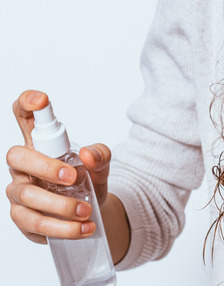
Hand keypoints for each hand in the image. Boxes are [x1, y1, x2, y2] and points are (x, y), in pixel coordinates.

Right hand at [6, 90, 111, 242]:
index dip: (27, 104)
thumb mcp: (101, 165)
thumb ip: (100, 154)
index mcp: (40, 145)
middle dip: (45, 167)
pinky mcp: (23, 218)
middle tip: (73, 178)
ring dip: (60, 205)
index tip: (42, 101)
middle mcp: (24, 166)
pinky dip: (63, 228)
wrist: (91, 213)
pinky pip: (35, 223)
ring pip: (27, 196)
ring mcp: (20, 192)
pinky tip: (83, 228)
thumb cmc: (87, 180)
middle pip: (16, 156)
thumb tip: (88, 155)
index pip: (25, 118)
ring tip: (86, 210)